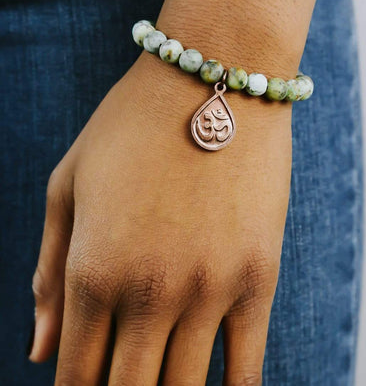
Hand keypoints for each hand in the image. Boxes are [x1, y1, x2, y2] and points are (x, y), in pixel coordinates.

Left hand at [29, 49, 292, 383]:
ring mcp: (209, 288)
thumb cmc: (132, 124)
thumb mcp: (69, 183)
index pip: (77, 377)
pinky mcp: (258, 276)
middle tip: (123, 382)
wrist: (214, 78)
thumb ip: (49, 272)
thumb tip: (39, 351)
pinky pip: (248, 367)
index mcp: (93, 268)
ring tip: (162, 378)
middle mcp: (149, 290)